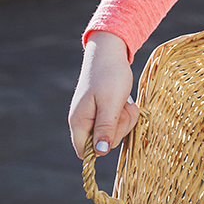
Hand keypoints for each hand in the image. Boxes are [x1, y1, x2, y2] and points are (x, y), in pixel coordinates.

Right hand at [68, 31, 140, 158]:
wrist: (111, 51)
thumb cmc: (110, 75)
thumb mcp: (110, 103)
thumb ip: (105, 128)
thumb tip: (100, 153)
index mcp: (79, 122)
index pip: (86, 152)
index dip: (102, 148)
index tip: (115, 130)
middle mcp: (83, 121)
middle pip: (103, 143)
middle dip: (119, 128)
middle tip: (124, 108)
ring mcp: (92, 115)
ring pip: (113, 132)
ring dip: (125, 119)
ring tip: (125, 102)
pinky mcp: (102, 110)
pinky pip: (116, 121)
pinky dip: (124, 113)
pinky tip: (125, 101)